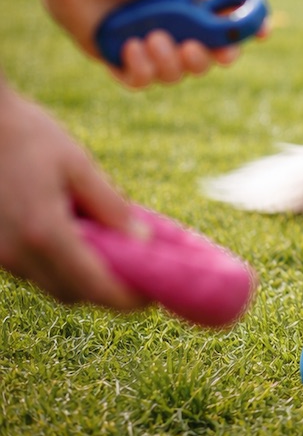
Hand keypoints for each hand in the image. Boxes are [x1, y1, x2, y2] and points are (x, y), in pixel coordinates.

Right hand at [0, 85, 146, 309]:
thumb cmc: (28, 136)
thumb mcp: (78, 164)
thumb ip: (110, 206)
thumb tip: (142, 240)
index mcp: (45, 233)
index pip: (95, 286)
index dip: (127, 299)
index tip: (153, 295)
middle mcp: (18, 253)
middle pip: (73, 293)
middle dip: (108, 291)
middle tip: (140, 274)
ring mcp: (0, 254)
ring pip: (51, 284)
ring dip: (84, 278)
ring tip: (116, 254)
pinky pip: (34, 269)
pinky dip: (61, 265)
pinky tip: (82, 240)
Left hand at [32, 0, 252, 87]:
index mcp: (187, 1)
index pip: (222, 28)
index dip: (240, 35)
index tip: (257, 36)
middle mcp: (167, 23)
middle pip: (202, 59)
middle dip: (204, 60)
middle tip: (195, 48)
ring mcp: (140, 40)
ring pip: (172, 74)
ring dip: (170, 64)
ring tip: (154, 39)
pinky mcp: (111, 53)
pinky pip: (136, 80)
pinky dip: (140, 70)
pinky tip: (134, 46)